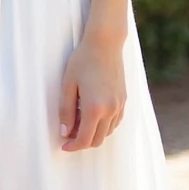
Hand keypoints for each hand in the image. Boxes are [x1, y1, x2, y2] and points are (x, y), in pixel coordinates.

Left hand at [59, 34, 125, 151]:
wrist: (105, 43)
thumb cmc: (83, 60)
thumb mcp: (68, 84)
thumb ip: (65, 110)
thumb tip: (65, 132)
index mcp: (94, 108)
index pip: (84, 139)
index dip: (73, 146)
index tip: (64, 146)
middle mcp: (110, 110)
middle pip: (97, 140)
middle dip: (82, 142)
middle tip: (69, 135)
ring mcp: (119, 106)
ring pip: (107, 132)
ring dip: (93, 133)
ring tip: (79, 121)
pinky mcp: (124, 100)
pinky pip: (115, 122)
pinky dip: (104, 125)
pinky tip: (93, 114)